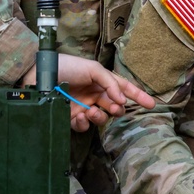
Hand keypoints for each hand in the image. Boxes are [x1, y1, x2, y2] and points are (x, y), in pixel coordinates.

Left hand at [22, 53, 154, 130]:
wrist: (41, 76)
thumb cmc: (67, 66)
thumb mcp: (92, 68)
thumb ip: (110, 82)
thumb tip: (122, 100)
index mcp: (102, 81)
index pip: (124, 89)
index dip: (138, 96)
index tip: (152, 105)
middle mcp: (95, 94)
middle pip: (115, 107)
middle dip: (117, 110)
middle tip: (114, 109)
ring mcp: (83, 106)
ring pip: (101, 119)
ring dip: (100, 117)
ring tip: (91, 111)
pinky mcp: (71, 117)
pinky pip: (83, 126)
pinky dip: (83, 123)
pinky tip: (77, 115)